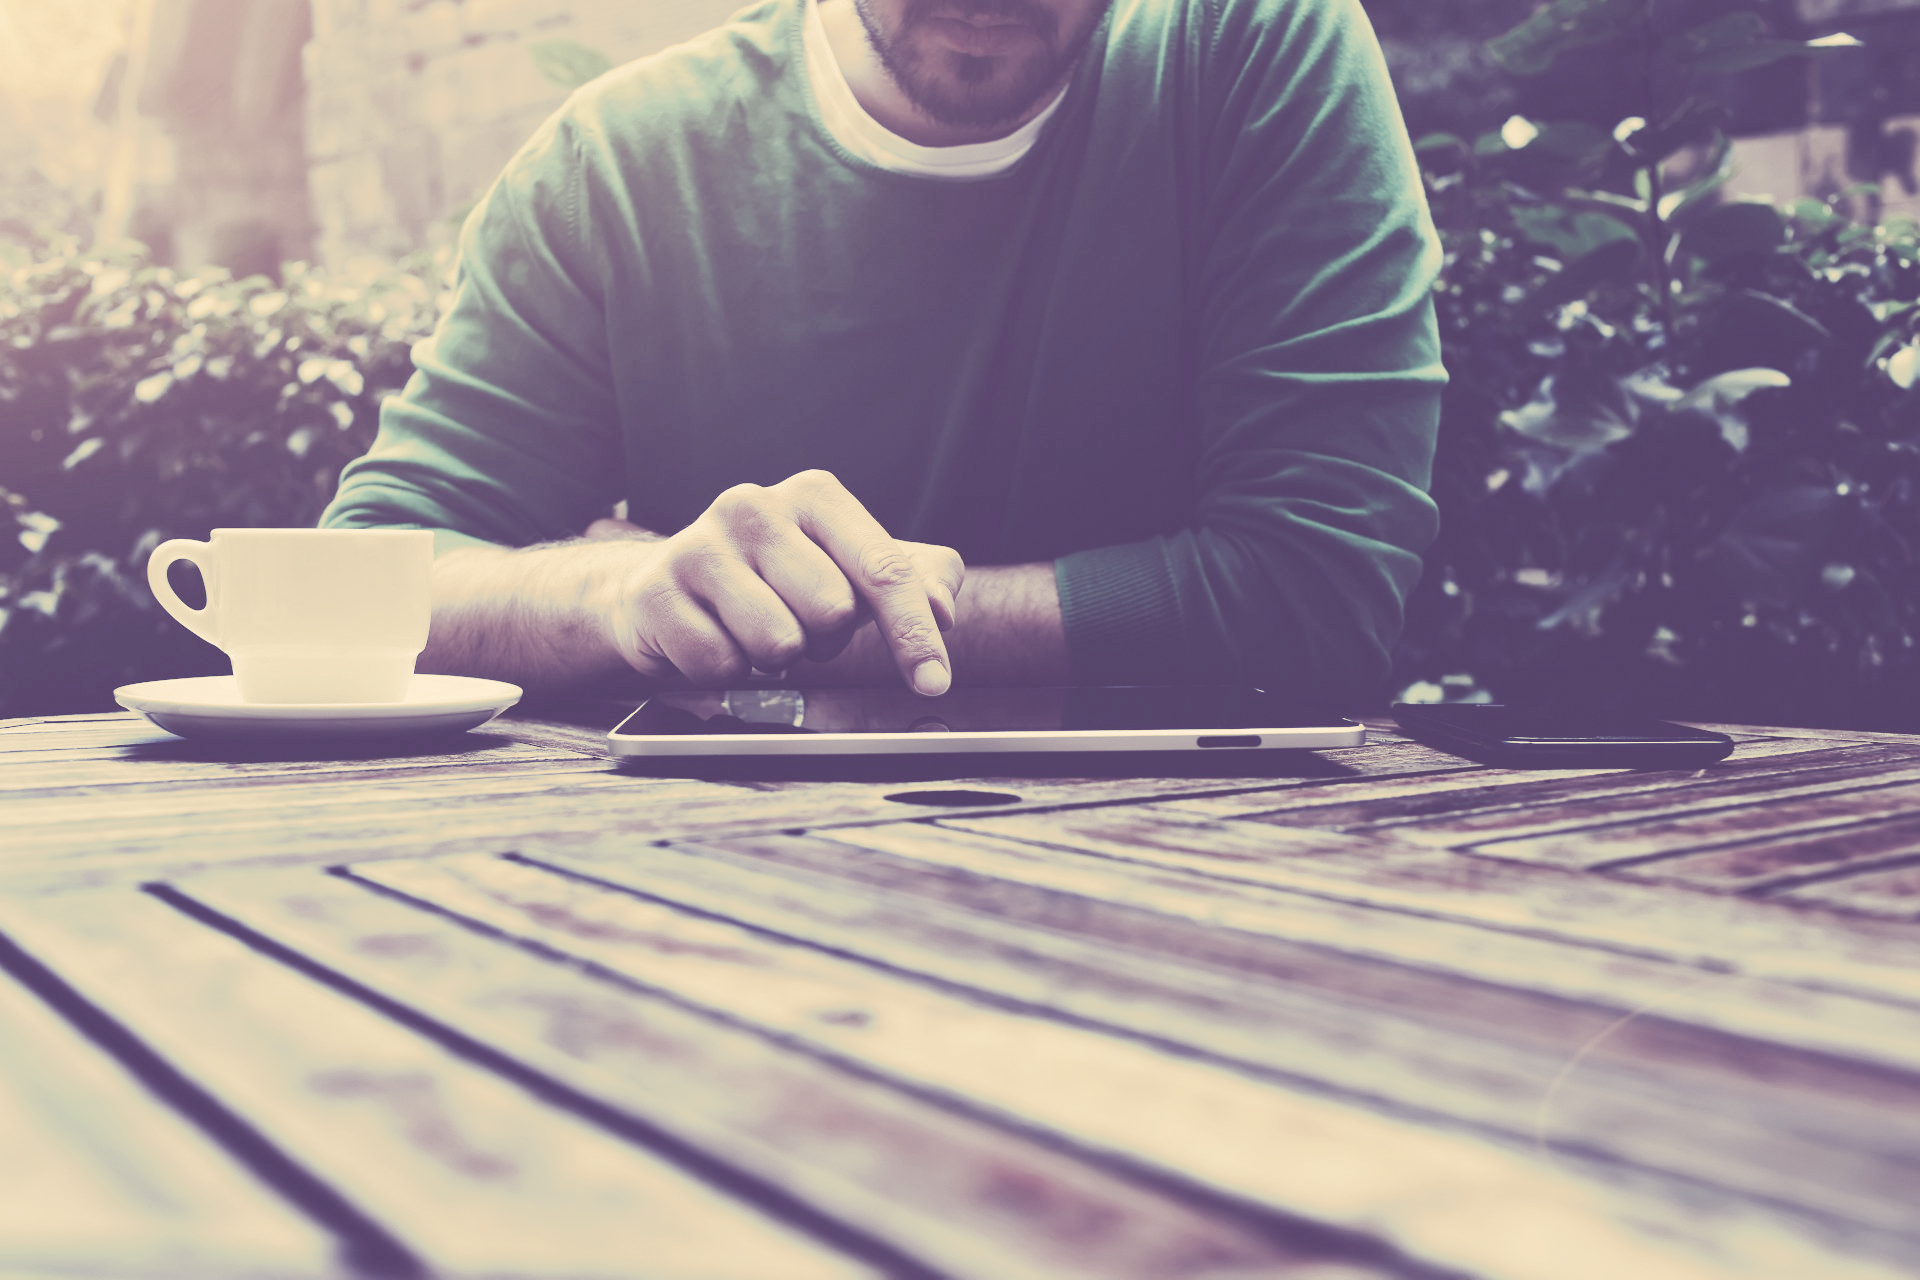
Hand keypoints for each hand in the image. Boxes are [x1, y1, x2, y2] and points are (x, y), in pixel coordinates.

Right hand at [600, 471, 963, 694]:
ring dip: (775, 659)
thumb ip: (914, 581)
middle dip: (825, 639)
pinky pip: (721, 665)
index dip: (914, 632)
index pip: (882, 569)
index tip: (933, 681)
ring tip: (754, 631)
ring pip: (778, 643)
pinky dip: (728, 671)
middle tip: (799, 624)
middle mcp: (754, 506)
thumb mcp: (851, 570)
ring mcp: (699, 545)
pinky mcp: (656, 592)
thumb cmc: (776, 581)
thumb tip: (943, 611)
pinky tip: (714, 640)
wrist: (665, 590)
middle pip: (831, 611)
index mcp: (814, 495)